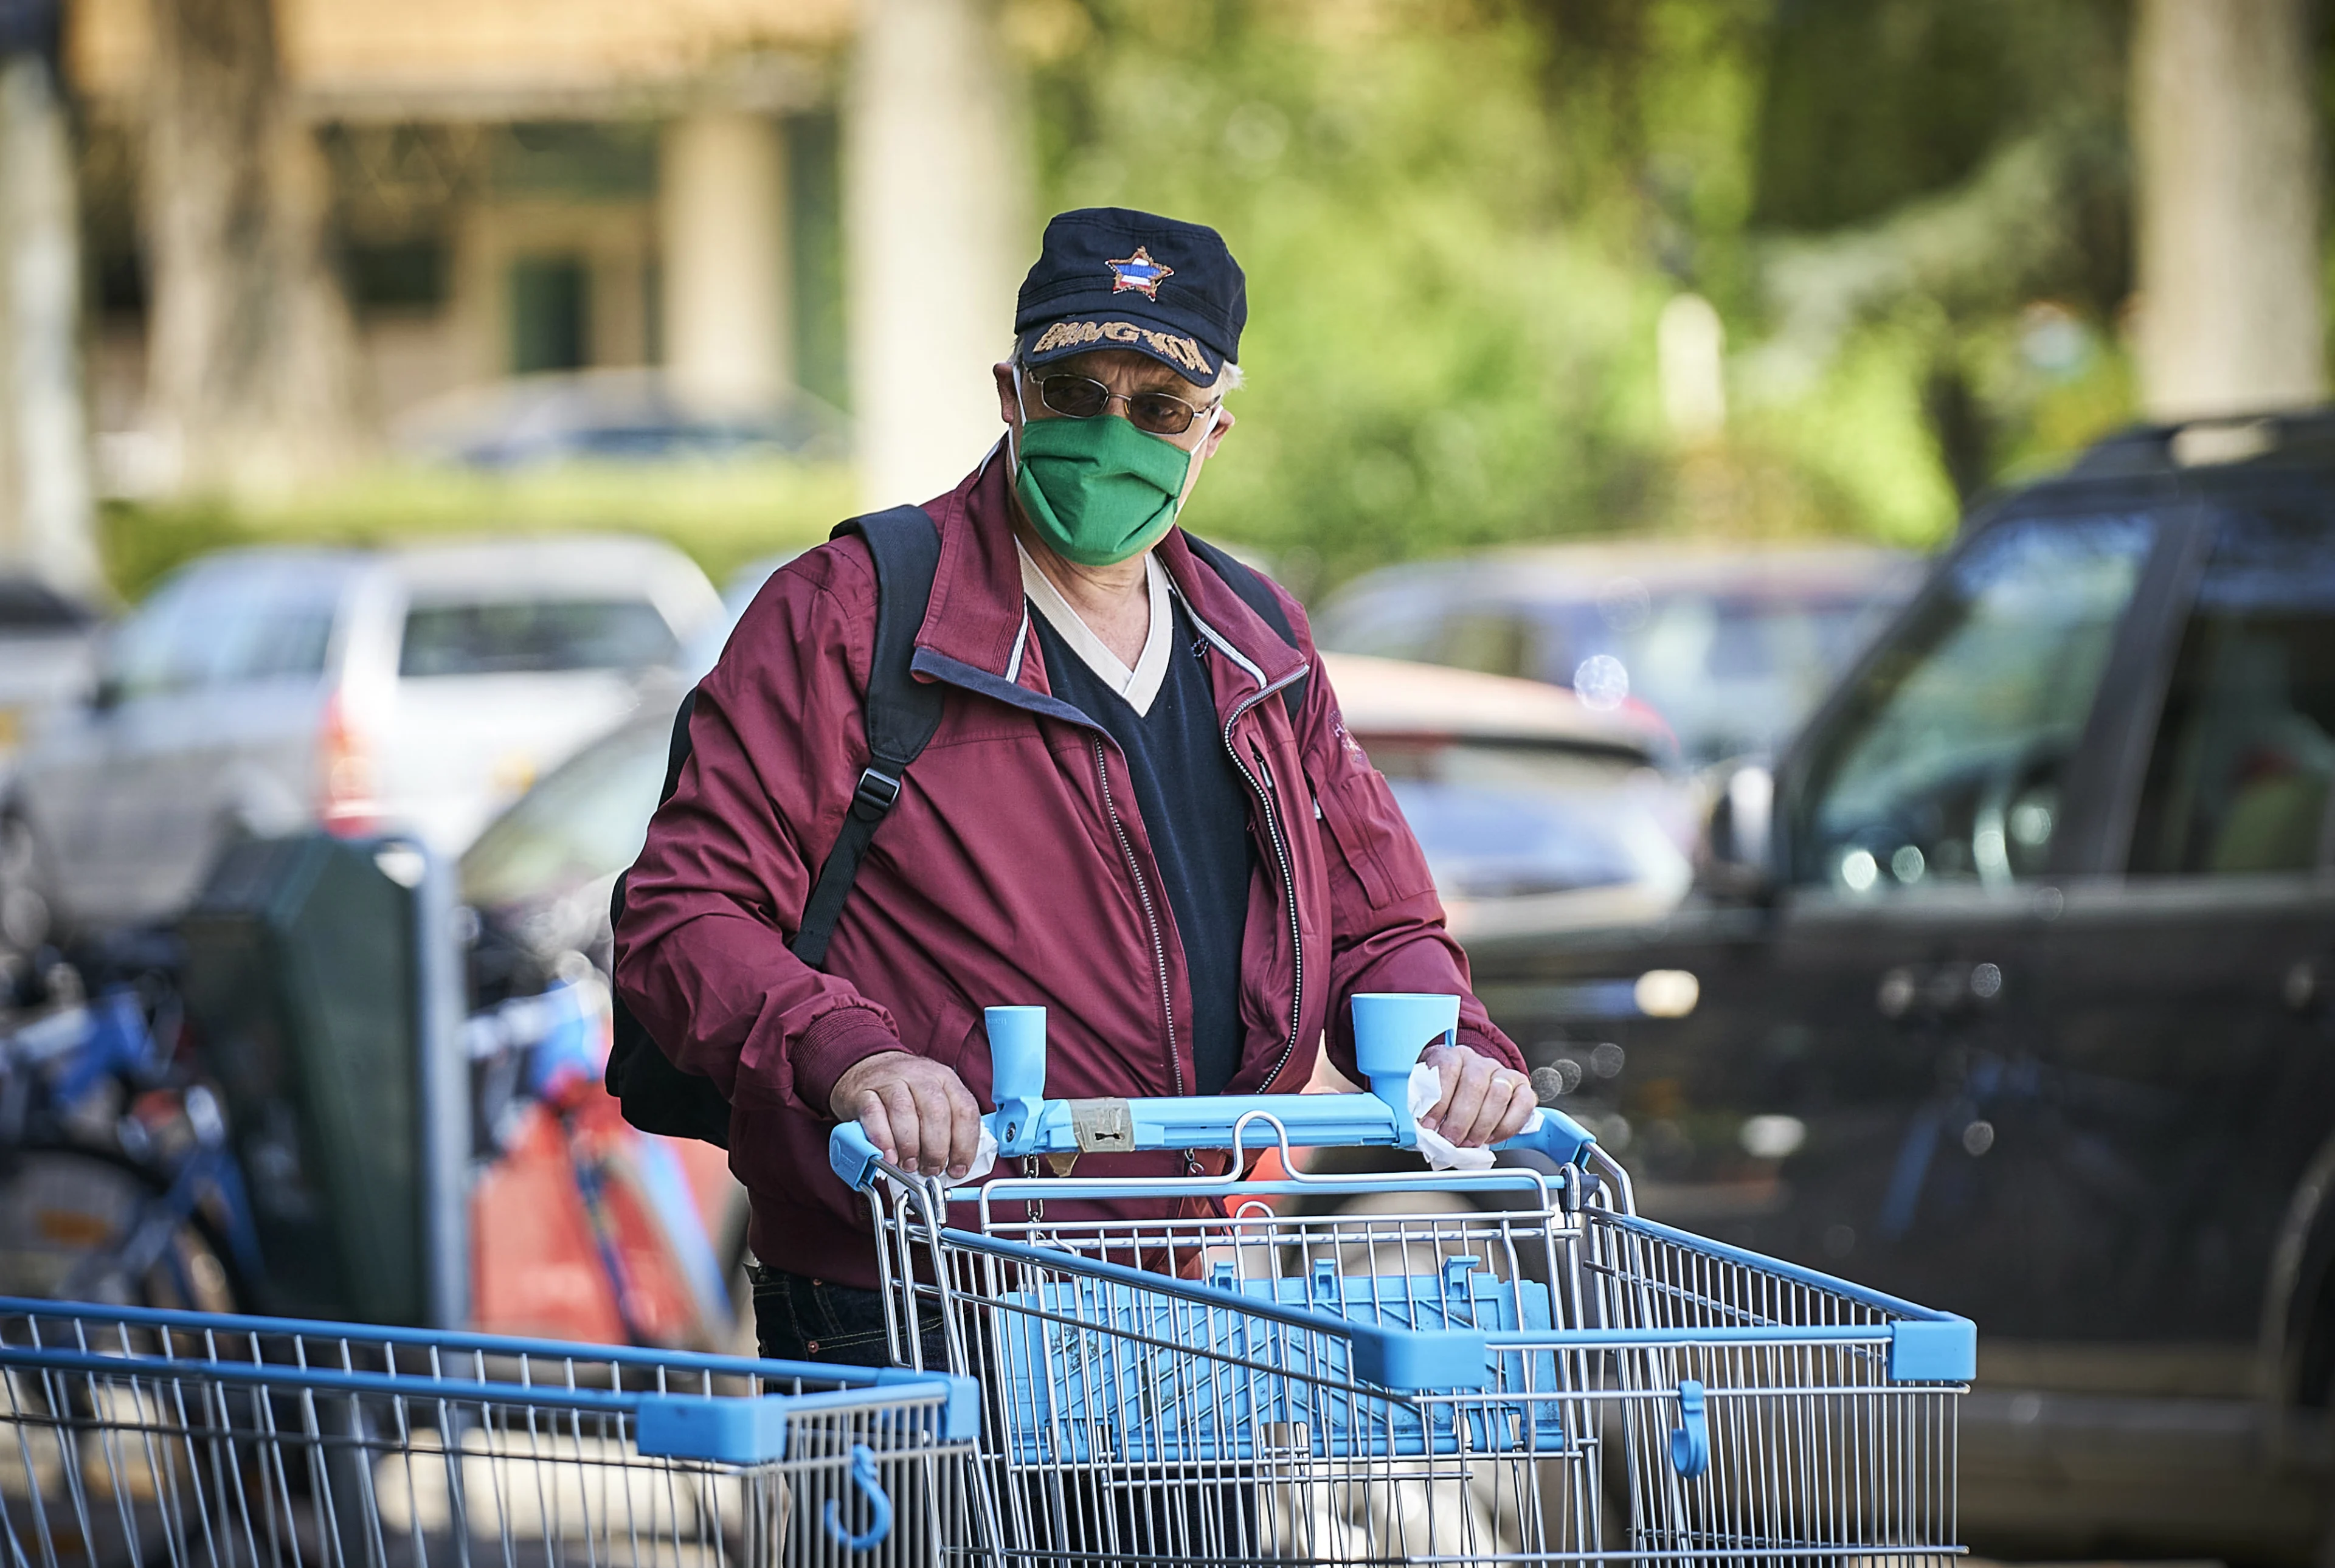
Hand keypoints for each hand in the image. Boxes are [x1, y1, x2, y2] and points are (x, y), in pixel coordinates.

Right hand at [830, 1052, 983, 1179]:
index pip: (965, 1110)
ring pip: (904, 1112)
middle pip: (936, 1112)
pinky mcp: (864, 1091)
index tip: (958, 1169)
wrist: (865, 1067)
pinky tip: (888, 1155)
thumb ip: (947, 1127)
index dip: (964, 1145)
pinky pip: (874, 1115)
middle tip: (930, 1169)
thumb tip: (954, 1165)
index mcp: (945, 1079)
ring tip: (909, 1164)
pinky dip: (882, 1138)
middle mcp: (920, 1076)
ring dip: (909, 1146)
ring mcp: (890, 1080)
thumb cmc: (906, 1092)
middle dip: (936, 1149)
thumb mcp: (934, 1100)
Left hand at [1418, 1044, 1535, 1147]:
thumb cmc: (1445, 1096)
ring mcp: (1503, 1073)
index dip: (1438, 1101)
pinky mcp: (1522, 1087)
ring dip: (1482, 1125)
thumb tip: (1415, 1130)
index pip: (1446, 1069)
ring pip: (1498, 1094)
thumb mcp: (1427, 1095)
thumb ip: (1423, 1106)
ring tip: (1469, 1143)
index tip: (1428, 1126)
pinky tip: (1491, 1137)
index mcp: (1452, 1056)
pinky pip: (1523, 1104)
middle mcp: (1480, 1061)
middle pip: (1474, 1084)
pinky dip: (1507, 1126)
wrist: (1467, 1089)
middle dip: (1460, 1119)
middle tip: (1451, 1140)